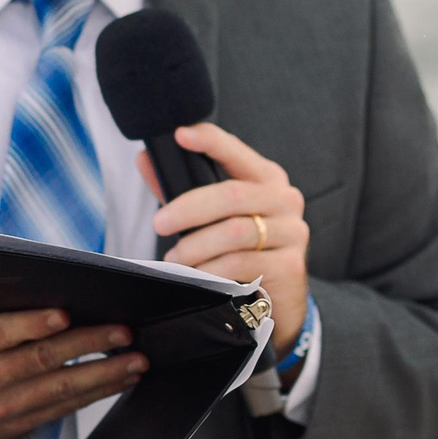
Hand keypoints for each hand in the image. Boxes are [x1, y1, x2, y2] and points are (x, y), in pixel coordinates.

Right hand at [0, 308, 147, 438]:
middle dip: (88, 344)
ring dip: (104, 374)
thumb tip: (45, 287)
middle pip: (41, 359)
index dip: (33, 322)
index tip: (67, 313)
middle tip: (124, 332)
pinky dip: (95, 393)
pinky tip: (118, 379)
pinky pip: (63, 408)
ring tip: (135, 360)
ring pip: (60, 388)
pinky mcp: (17, 426)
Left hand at [145, 122, 309, 351]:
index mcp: (266, 179)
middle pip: (232, 194)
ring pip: (235, 232)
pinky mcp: (290, 266)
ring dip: (196, 246)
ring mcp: (292, 232)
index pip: (237, 152)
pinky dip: (212, 271)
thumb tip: (145, 160)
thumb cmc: (241, 252)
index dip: (210, 141)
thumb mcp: (214, 218)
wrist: (277, 302)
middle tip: (159, 223)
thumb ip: (182, 189)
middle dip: (189, 208)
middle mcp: (285, 199)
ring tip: (175, 259)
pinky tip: (197, 277)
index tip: (181, 135)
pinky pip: (242, 264)